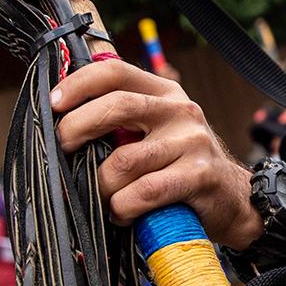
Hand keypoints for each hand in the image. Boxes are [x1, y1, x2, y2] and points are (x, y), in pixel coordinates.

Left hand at [52, 59, 260, 249]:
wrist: (233, 201)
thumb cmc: (179, 168)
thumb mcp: (155, 133)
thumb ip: (120, 122)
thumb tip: (59, 122)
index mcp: (164, 92)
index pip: (115, 72)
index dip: (78, 84)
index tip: (52, 104)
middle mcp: (180, 110)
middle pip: (117, 106)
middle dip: (77, 128)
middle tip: (61, 150)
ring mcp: (192, 141)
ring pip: (124, 161)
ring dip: (102, 186)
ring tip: (102, 198)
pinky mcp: (199, 175)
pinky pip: (144, 192)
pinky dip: (123, 207)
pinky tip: (123, 213)